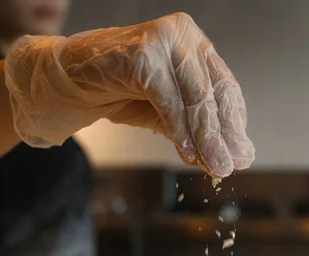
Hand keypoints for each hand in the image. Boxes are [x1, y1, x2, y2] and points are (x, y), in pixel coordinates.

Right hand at [4, 12, 254, 178]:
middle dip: (223, 136)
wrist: (65, 83)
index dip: (234, 124)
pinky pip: (168, 102)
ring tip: (215, 167)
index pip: (224, 87)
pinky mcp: (142, 54)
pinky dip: (179, 132)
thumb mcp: (165, 113)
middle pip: (213, 94)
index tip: (242, 154)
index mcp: (193, 44)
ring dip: (206, 139)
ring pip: (195, 99)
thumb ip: (195, 130)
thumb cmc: (117, 92)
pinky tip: (188, 155)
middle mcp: (182, 35)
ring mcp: (163, 40)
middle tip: (231, 166)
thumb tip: (229, 158)